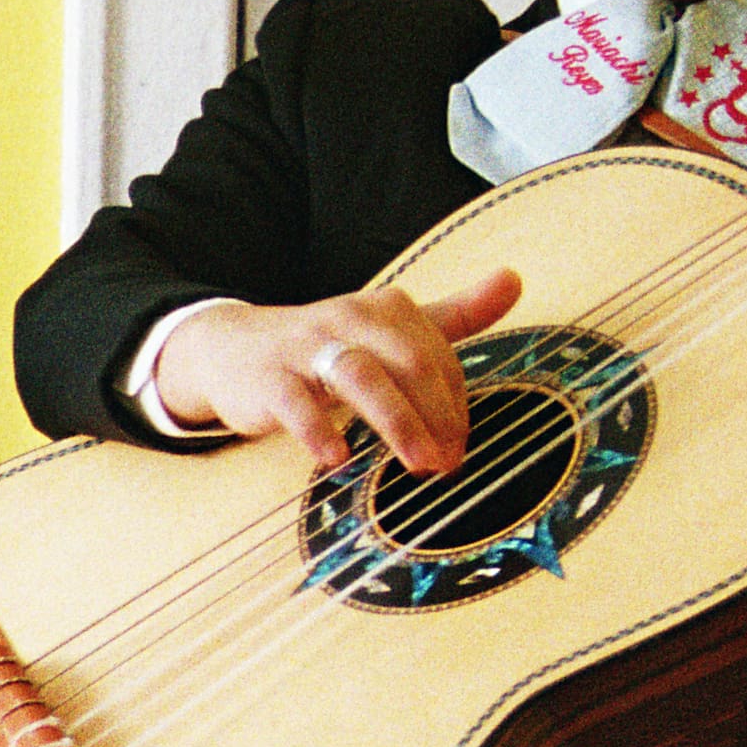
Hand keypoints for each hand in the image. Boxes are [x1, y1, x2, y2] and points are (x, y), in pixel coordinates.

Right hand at [153, 267, 522, 473]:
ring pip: (360, 376)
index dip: (456, 405)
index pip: (437, 357)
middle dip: (437, 416)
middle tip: (450, 465)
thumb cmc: (325, 347)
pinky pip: (296, 403)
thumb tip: (515, 280)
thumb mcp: (389, 328)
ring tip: (419, 466)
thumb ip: (454, 314)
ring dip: (396, 422)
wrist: (232, 349)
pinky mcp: (269, 379)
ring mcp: (307, 348)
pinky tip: (338, 459)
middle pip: (408, 363)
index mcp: (386, 309)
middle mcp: (350, 319)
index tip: (463, 449)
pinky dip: (318, 430)